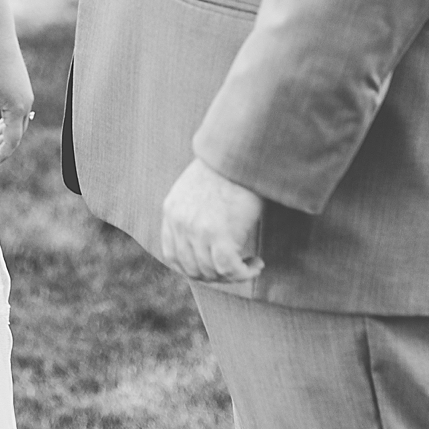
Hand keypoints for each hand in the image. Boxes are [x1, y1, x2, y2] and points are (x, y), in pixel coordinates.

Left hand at [0, 40, 33, 168]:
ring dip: (4, 134)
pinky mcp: (23, 91)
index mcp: (17, 109)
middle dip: (2, 146)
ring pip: (17, 125)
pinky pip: (17, 114)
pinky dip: (7, 122)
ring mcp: (27, 97)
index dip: (1, 155)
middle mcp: (26, 105)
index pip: (12, 141)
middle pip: (17, 135)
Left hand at [160, 157, 265, 283]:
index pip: (173, 256)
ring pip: (212, 272)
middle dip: (216, 276)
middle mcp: (180, 224)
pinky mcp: (220, 236)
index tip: (213, 269)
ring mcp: (198, 232)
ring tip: (249, 266)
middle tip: (236, 270)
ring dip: (233, 276)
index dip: (193, 269)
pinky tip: (257, 264)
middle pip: (193, 269)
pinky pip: (229, 269)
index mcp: (171, 211)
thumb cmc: (229, 167)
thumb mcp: (197, 187)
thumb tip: (206, 237)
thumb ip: (192, 211)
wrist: (242, 152)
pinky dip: (244, 273)